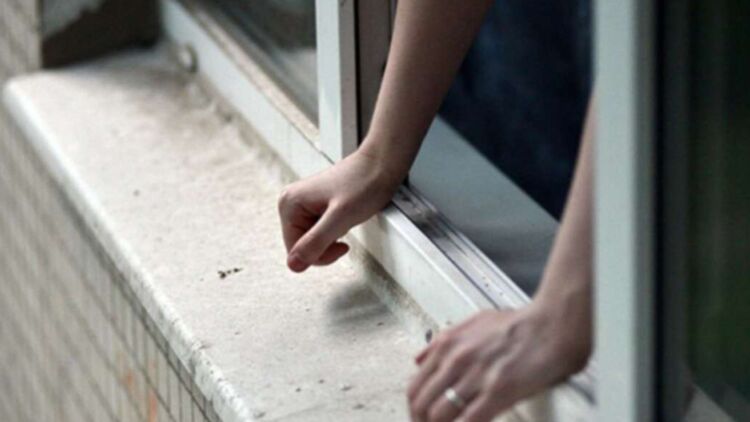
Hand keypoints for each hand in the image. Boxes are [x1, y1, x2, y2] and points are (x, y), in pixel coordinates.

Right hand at [278, 149, 403, 271]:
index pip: (295, 251)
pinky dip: (335, 232)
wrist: (381, 165)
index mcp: (289, 204)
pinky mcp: (314, 207)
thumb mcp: (341, 217)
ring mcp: (302, 204)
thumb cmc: (364, 183)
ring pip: (312, 241)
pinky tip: (344, 217)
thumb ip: (316, 242)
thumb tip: (294, 265)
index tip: (341, 244)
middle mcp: (291, 203)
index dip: (320, 254)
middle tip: (344, 227)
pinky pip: (320, 232)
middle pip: (302, 247)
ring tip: (345, 218)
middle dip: (325, 246)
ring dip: (331, 238)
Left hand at [407, 300, 590, 421]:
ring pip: (439, 416)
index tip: (420, 418)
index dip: (415, 408)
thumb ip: (442, 342)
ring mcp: (475, 377)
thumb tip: (419, 359)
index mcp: (447, 344)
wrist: (550, 326)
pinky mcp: (497, 391)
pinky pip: (468, 421)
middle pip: (422, 404)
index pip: (415, 385)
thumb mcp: (472, 323)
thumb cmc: (518, 325)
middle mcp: (456, 360)